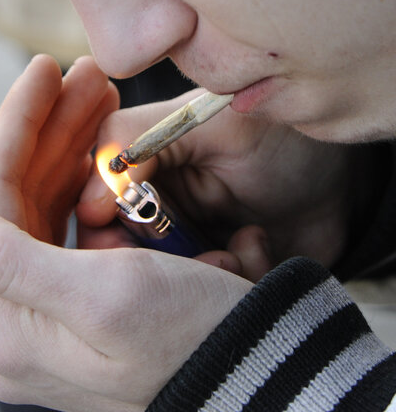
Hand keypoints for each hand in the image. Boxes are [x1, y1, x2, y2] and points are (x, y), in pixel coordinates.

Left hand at [0, 55, 252, 410]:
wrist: (252, 371)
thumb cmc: (190, 336)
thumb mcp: (102, 297)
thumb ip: (2, 260)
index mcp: (8, 322)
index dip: (17, 126)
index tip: (45, 69)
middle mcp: (18, 317)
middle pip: (19, 196)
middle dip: (52, 127)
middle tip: (85, 76)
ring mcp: (48, 306)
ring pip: (45, 202)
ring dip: (70, 144)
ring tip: (98, 95)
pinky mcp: (78, 297)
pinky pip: (68, 222)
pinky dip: (84, 178)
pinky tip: (100, 143)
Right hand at [78, 84, 352, 279]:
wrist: (336, 174)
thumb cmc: (271, 136)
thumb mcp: (202, 122)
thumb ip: (133, 138)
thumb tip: (85, 201)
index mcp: (140, 175)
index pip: (92, 216)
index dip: (102, 239)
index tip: (128, 252)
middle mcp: (157, 215)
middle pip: (121, 260)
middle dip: (156, 269)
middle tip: (200, 256)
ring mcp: (190, 248)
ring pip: (167, 289)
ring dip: (201, 275)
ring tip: (235, 252)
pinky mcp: (221, 276)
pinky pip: (211, 301)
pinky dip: (235, 279)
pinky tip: (258, 248)